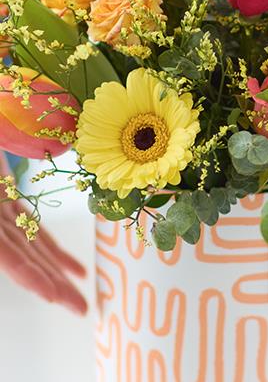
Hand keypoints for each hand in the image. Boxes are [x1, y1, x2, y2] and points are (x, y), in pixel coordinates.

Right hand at [0, 153, 86, 314]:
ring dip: (57, 271)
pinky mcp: (3, 198)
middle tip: (81, 308)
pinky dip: (53, 249)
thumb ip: (9, 203)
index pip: (7, 252)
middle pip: (25, 257)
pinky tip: (73, 266)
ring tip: (80, 295)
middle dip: (53, 284)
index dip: (30, 274)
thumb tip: (18, 221)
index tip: (53, 294)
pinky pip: (31, 229)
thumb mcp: (1, 139)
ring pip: (32, 246)